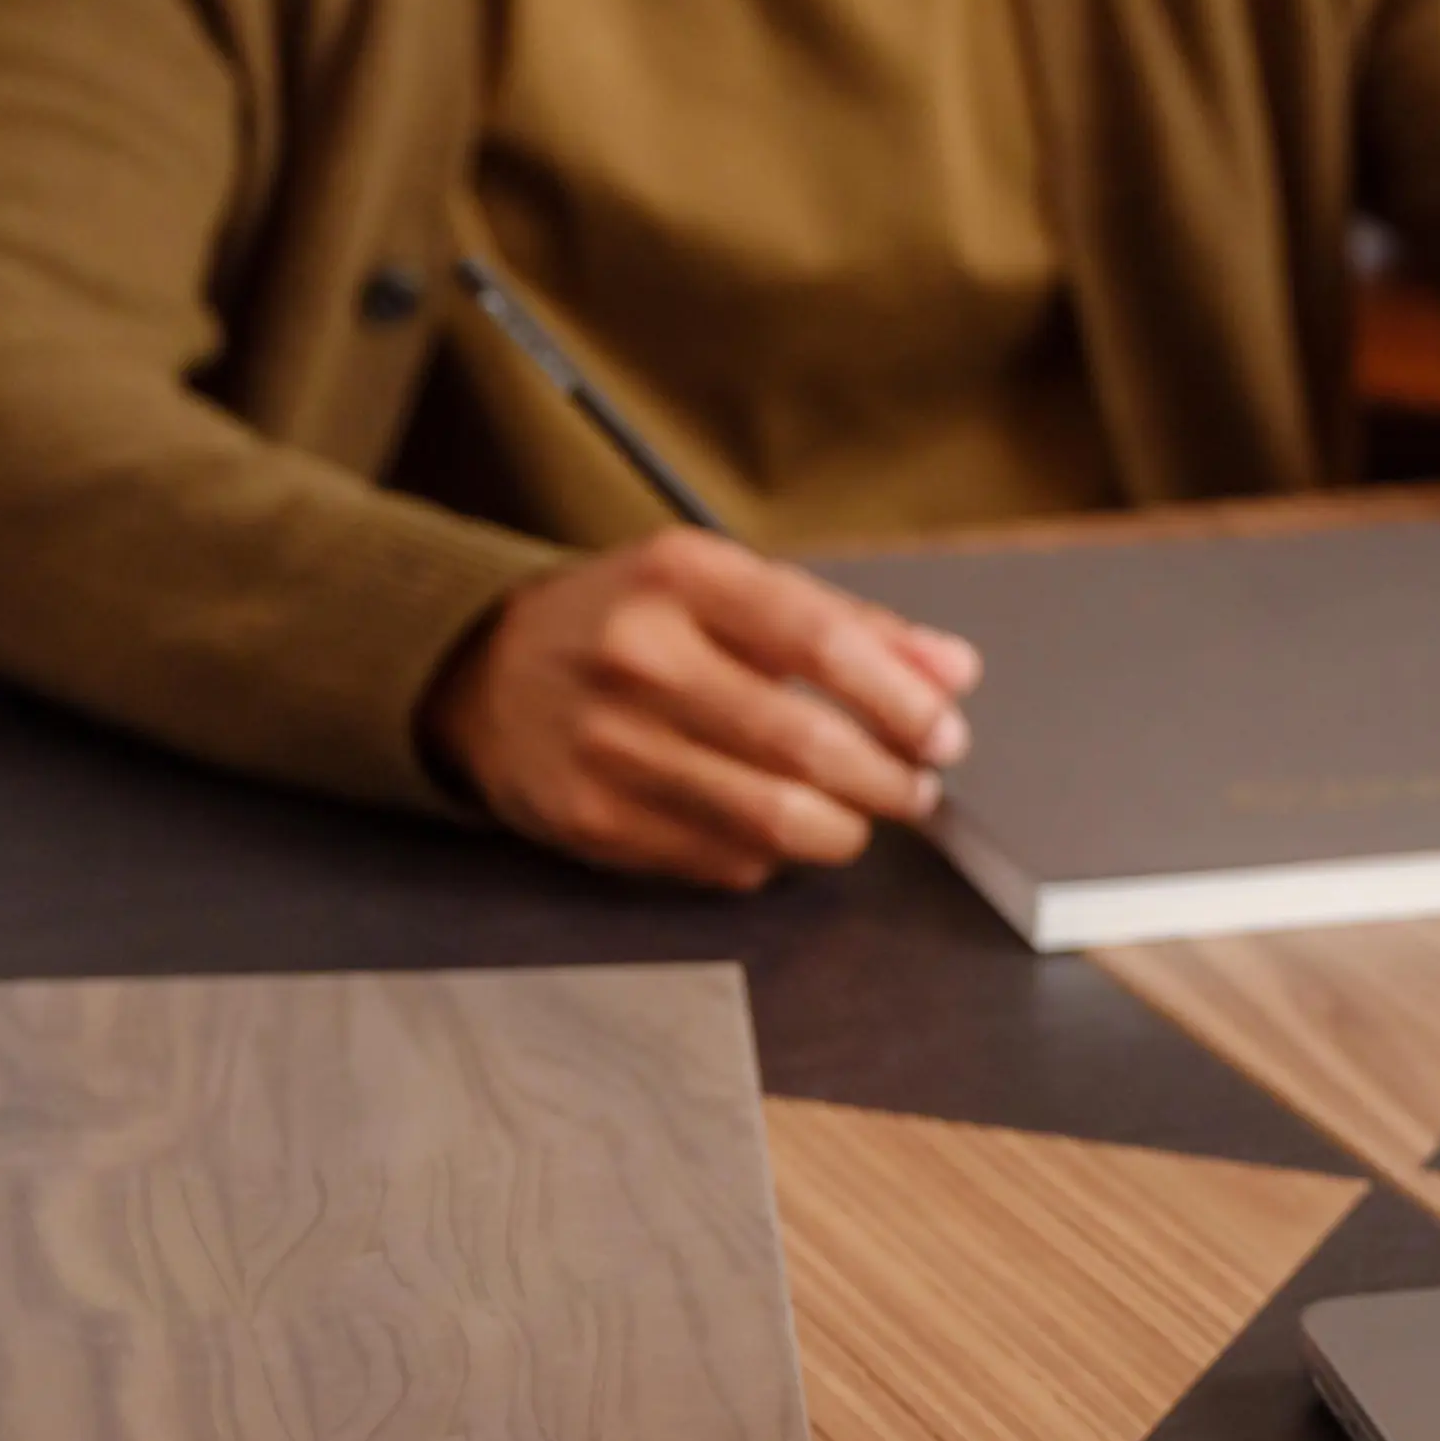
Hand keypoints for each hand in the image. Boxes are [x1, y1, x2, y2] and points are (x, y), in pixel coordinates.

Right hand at [425, 528, 976, 888]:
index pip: (823, 644)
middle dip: (890, 781)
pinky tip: (771, 826)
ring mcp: (609, 745)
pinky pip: (727, 862)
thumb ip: (852, 628)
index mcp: (683, 578)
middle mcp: (639, 657)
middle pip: (808, 746)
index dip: (903, 702)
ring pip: (775, 821)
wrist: (486, 675)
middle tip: (916, 786)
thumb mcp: (731, 590)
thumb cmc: (633, 626)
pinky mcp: (593, 821)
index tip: (945, 734)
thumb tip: (953, 673)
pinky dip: (772, 855)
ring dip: (844, 830)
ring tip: (859, 813)